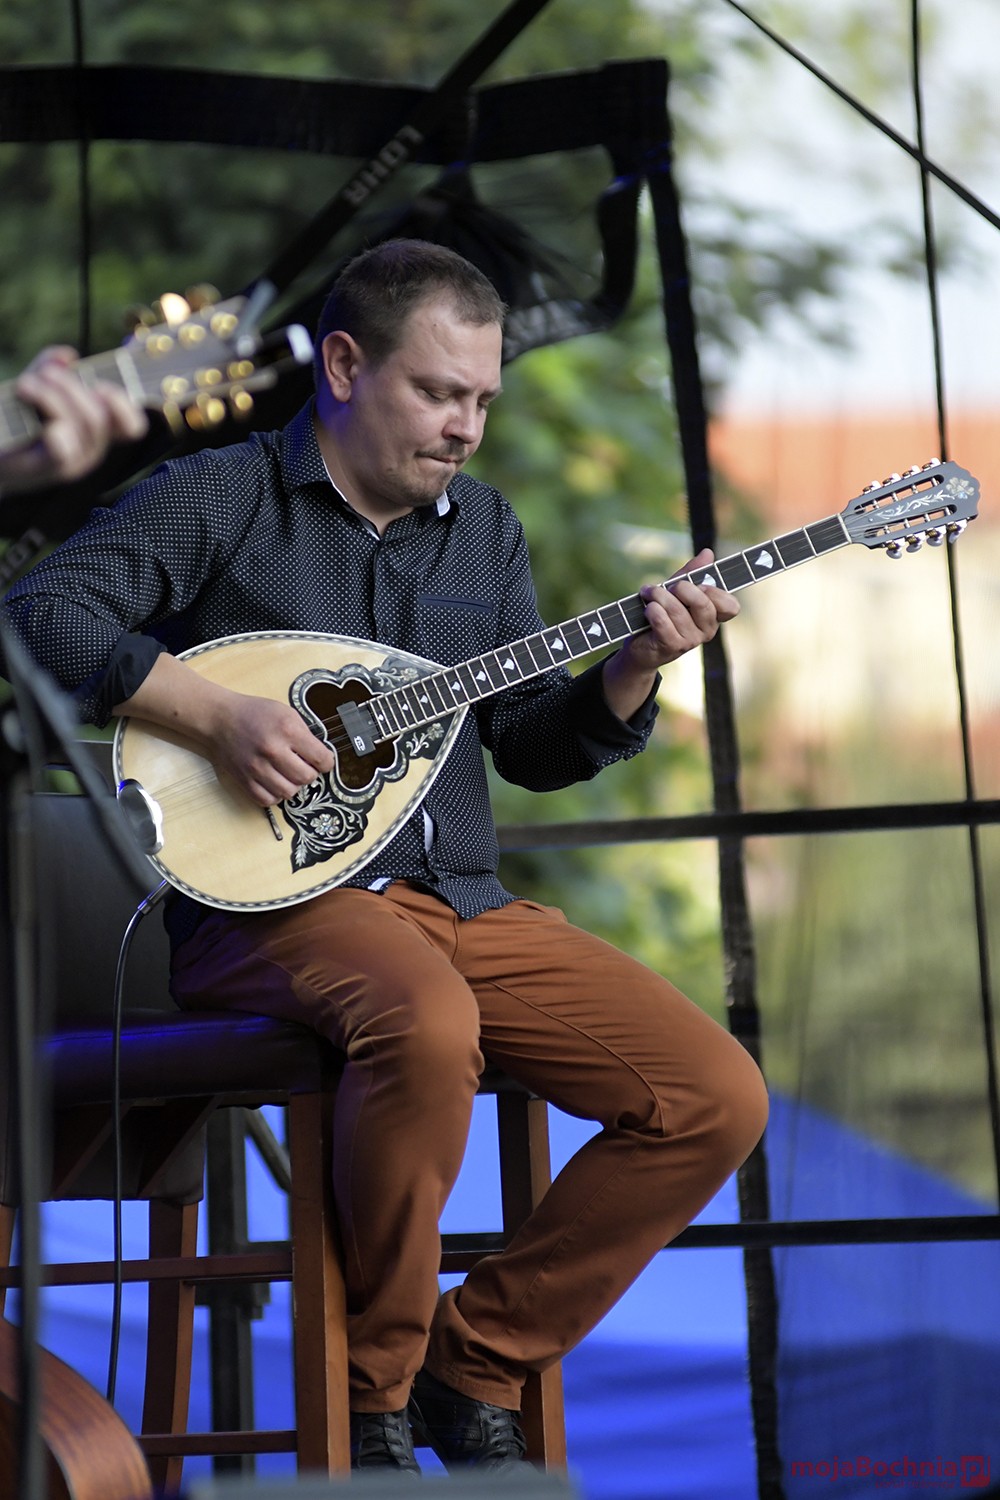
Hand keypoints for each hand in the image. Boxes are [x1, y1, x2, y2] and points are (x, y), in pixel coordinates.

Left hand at [0, 347, 147, 496]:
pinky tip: (41, 421)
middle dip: (72, 387)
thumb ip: (50, 367)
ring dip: (53, 397)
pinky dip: (57, 431)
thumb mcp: (35, 387)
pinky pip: (65, 451)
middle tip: (46, 373)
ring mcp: (74, 462)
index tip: (103, 385)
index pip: (131, 425)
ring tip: (25, 385)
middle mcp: (92, 447)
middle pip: (101, 416)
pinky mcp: (50, 470)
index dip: (127, 406)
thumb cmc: (17, 421)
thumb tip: (68, 355)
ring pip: (82, 426)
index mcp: (97, 430)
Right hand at [115, 655, 335, 807]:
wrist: (220, 719)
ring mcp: (257, 768)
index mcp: (288, 730)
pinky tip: (274, 782)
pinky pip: (268, 800)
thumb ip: (305, 734)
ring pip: (289, 792)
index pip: (322, 759)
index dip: (326, 762)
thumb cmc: (255, 713)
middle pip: (307, 778)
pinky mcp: (244, 780)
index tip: (323, 761)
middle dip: (310, 773)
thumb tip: (321, 756)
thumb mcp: (286, 713)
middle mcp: (273, 751)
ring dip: (293, 785)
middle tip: (303, 766)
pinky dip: (275, 794)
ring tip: (288, 774)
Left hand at [602, 548, 739, 720]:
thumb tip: (707, 553)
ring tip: (649, 593)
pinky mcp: (672, 647)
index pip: (731, 606)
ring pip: (679, 612)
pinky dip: (653, 611)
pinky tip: (647, 608)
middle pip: (704, 605)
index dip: (716, 592)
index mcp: (713, 616)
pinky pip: (664, 623)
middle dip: (683, 589)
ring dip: (660, 597)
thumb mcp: (676, 591)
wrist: (640, 645)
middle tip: (670, 586)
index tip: (699, 584)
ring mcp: (691, 641)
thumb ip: (692, 573)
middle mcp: (706, 630)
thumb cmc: (662, 615)